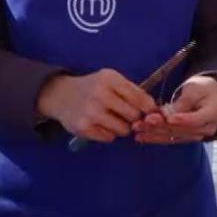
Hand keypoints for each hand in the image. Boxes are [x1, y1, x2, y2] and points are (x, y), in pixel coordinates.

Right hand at [37, 69, 158, 143]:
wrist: (61, 95)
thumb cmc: (93, 87)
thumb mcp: (110, 80)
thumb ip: (132, 91)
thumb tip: (155, 111)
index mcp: (109, 79)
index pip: (140, 97)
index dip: (150, 108)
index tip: (152, 113)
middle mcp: (100, 94)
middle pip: (134, 116)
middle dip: (134, 118)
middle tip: (127, 116)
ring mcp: (91, 112)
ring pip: (123, 130)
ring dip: (121, 127)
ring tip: (111, 119)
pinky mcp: (83, 127)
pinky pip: (109, 138)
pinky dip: (108, 134)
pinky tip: (100, 124)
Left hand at [134, 75, 216, 143]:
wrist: (209, 94)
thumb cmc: (202, 88)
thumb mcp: (194, 89)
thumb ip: (183, 102)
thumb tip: (167, 115)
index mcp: (213, 113)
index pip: (196, 119)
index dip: (182, 120)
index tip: (167, 118)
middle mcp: (206, 128)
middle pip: (181, 129)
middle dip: (161, 125)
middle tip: (144, 121)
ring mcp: (196, 135)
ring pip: (173, 135)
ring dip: (154, 133)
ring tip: (138, 129)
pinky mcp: (185, 137)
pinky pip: (170, 139)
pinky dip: (155, 137)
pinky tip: (141, 137)